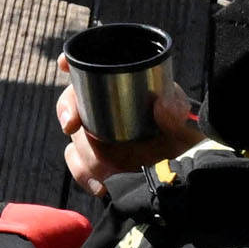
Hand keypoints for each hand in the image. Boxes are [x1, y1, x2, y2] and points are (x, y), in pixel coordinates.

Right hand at [60, 76, 202, 192]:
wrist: (182, 164)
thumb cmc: (181, 131)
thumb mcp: (183, 117)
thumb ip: (175, 111)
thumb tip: (160, 105)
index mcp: (120, 84)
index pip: (90, 66)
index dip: (71, 61)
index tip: (65, 64)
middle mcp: (102, 106)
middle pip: (72, 99)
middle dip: (68, 110)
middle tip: (72, 124)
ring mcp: (95, 134)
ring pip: (74, 136)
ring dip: (83, 150)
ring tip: (103, 166)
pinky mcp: (93, 160)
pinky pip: (77, 164)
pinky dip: (83, 174)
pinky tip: (99, 185)